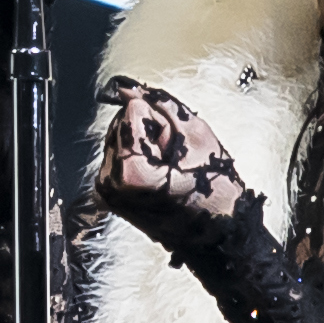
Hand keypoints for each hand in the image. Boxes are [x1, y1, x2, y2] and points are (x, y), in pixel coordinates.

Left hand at [98, 77, 262, 240]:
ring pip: (119, 138)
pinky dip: (137, 157)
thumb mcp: (196, 135)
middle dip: (148, 130)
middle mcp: (109, 183)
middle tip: (173, 158)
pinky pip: (118, 157)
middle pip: (120, 123)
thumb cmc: (214, 193)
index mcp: (129, 172)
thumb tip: (129, 87)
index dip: (160, 121)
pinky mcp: (108, 194)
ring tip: (168, 168)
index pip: (132, 111)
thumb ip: (161, 105)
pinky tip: (158, 174)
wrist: (217, 235)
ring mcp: (106, 191)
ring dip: (143, 143)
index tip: (174, 146)